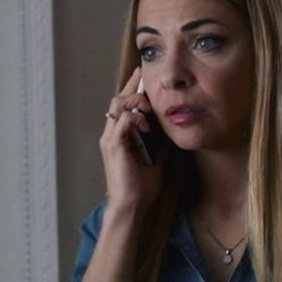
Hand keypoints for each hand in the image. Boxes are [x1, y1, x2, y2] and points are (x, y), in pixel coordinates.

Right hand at [99, 67, 164, 210]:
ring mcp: (110, 138)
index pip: (123, 106)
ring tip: (149, 106)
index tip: (144, 75)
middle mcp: (111, 134)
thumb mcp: (156, 160)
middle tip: (147, 78)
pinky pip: (123, 120)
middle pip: (118, 99)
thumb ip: (160, 144)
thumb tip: (170, 132)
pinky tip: (148, 125)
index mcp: (119, 136)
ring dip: (135, 100)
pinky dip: (136, 117)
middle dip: (133, 87)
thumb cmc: (141, 188)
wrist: (132, 206)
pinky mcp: (114, 145)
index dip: (133, 89)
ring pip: (117, 104)